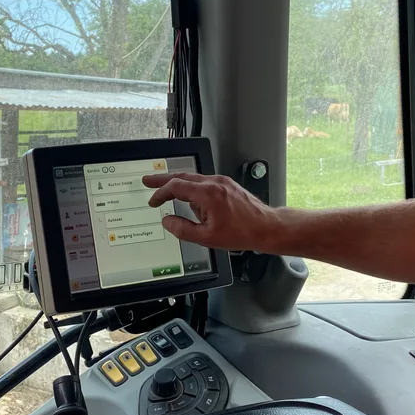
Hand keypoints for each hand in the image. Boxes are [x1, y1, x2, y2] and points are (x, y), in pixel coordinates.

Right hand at [142, 173, 280, 250]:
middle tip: (149, 181)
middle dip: (163, 180)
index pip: (176, 187)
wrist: (266, 227)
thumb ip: (182, 229)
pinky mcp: (228, 185)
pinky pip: (205, 183)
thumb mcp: (206, 237)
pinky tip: (196, 205)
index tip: (153, 201)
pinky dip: (194, 190)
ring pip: (194, 180)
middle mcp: (214, 183)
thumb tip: (167, 222)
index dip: (160, 193)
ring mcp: (222, 182)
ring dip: (181, 187)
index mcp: (207, 193)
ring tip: (174, 200)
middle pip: (182, 177)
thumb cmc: (242, 232)